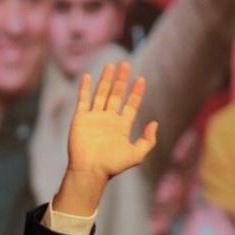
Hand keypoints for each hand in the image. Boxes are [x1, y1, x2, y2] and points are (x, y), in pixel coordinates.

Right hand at [52, 61, 158, 215]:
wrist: (90, 171)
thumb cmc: (113, 166)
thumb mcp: (137, 155)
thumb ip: (148, 140)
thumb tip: (154, 123)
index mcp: (121, 126)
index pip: (131, 105)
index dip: (136, 92)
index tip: (141, 79)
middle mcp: (108, 119)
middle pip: (116, 94)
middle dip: (121, 80)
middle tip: (125, 64)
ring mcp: (94, 118)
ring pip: (101, 93)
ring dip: (106, 79)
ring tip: (111, 65)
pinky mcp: (81, 119)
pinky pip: (83, 100)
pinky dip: (85, 88)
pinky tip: (89, 76)